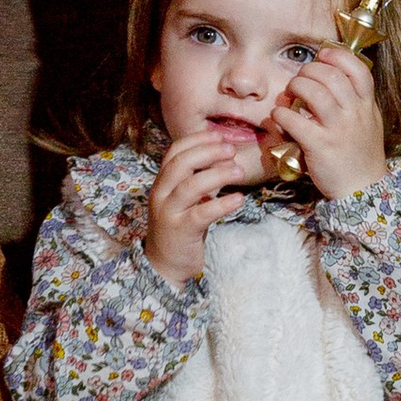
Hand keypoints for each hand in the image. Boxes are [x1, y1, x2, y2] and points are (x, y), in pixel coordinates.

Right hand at [143, 131, 250, 284]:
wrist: (165, 265)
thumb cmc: (180, 227)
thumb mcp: (184, 199)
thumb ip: (196, 178)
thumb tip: (223, 156)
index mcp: (161, 182)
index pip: (173, 151)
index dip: (196, 140)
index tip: (219, 135)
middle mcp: (161, 194)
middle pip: (181, 163)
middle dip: (208, 152)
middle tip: (231, 150)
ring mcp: (169, 213)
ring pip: (191, 186)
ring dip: (217, 174)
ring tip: (239, 171)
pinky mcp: (181, 231)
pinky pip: (202, 213)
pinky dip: (222, 204)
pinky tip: (239, 199)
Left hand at [271, 45, 391, 199]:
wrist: (363, 189)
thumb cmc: (361, 155)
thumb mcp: (369, 122)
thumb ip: (357, 100)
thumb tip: (336, 75)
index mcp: (367, 105)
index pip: (358, 69)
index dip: (337, 56)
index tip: (322, 56)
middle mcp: (354, 114)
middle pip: (330, 76)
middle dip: (309, 71)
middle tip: (299, 79)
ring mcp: (337, 130)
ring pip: (313, 92)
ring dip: (295, 87)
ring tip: (289, 94)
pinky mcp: (319, 146)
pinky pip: (295, 120)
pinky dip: (282, 114)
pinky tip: (280, 116)